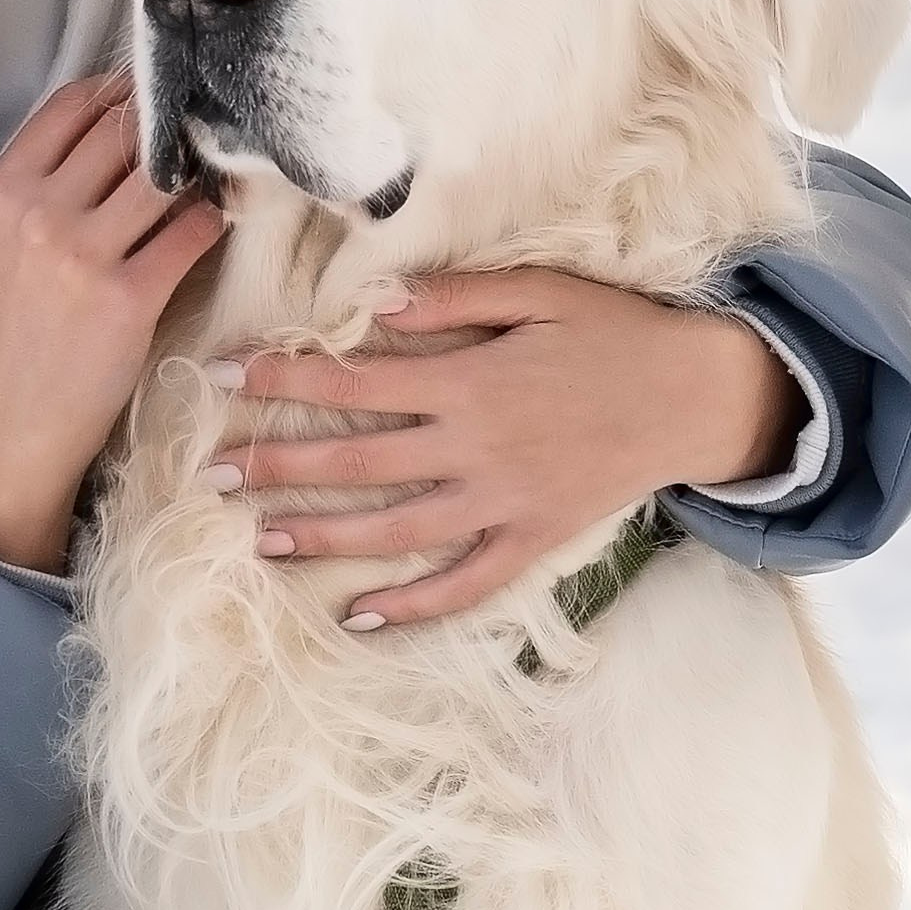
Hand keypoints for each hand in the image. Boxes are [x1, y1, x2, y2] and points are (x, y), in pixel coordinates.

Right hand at [0, 75, 225, 574]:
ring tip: (211, 176)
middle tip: (200, 130)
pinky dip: (211, 221)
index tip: (155, 96)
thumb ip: (50, 181)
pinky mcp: (128, 297)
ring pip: (163, 175)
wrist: (14, 422)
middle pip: (124, 128)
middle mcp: (37, 212)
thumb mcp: (6, 241)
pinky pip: (192, 232)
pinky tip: (211, 225)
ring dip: (198, 170)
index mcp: (2, 189)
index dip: (123, 90)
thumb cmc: (19, 327)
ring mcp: (82, 255)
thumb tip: (128, 121)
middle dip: (169, 125)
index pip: (73, 103)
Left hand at [208, 270, 801, 631]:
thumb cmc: (617, 332)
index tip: (223, 378)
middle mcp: (478, 448)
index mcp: (472, 380)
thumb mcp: (540, 291)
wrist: (698, 396)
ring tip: (259, 540)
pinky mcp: (534, 540)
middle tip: (211, 475)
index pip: (354, 383)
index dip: (283, 379)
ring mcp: (505, 502)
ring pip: (396, 529)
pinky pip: (466, 584)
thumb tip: (369, 304)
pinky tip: (360, 618)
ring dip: (324, 536)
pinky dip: (413, 607)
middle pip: (358, 461)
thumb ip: (454, 298)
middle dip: (279, 466)